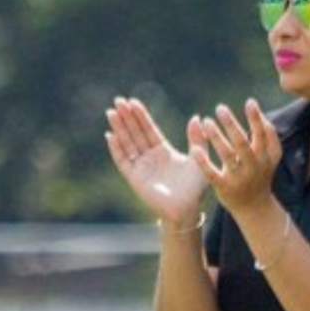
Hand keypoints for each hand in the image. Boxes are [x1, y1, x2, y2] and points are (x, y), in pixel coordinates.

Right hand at [105, 97, 207, 225]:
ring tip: (111, 113)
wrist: (186, 210)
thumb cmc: (195, 188)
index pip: (149, 129)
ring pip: (127, 143)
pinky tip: (110, 136)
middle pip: (135, 133)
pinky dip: (116, 149)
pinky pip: (123, 161)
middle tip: (118, 100)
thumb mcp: (199, 158)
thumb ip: (198, 139)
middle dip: (126, 117)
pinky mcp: (134, 178)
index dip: (141, 116)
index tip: (133, 101)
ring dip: (119, 128)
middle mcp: (149, 157)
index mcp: (163, 151)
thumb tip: (196, 117)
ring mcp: (140, 167)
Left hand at [192, 99, 281, 215]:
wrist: (255, 208)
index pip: (263, 134)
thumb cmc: (260, 176)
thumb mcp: (271, 158)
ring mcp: (238, 178)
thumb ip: (269, 137)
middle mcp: (253, 166)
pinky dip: (204, 162)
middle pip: (242, 143)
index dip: (256, 118)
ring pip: (227, 155)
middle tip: (220, 108)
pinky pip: (212, 173)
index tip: (249, 102)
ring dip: (216, 137)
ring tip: (206, 121)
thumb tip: (260, 113)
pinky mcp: (224, 187)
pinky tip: (195, 149)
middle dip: (232, 124)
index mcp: (265, 157)